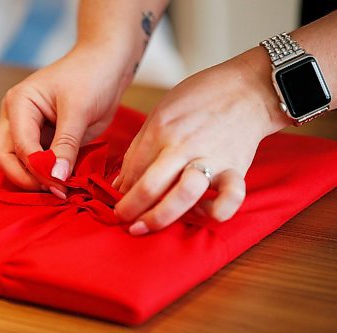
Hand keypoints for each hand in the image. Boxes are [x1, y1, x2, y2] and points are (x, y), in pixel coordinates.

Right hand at [0, 44, 130, 196]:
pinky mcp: (43, 139)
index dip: (37, 170)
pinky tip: (66, 183)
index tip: (61, 186)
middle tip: (57, 192)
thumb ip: (66, 144)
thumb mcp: (79, 110)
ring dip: (37, 180)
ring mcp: (28, 130)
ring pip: (18, 164)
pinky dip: (48, 175)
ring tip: (63, 190)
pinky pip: (38, 163)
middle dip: (27, 179)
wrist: (106, 65)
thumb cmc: (92, 77)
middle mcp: (16, 118)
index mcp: (18, 104)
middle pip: (6, 158)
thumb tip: (56, 178)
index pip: (19, 146)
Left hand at [113, 48, 290, 235]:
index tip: (117, 203)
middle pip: (148, 187)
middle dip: (128, 210)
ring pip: (182, 196)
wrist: (248, 87)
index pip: (132, 170)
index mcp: (161, 130)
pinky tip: (200, 212)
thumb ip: (140, 147)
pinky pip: (228, 199)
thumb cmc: (200, 97)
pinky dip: (213, 211)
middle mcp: (181, 146)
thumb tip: (121, 182)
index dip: (120, 192)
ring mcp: (209, 158)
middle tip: (122, 220)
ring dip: (159, 217)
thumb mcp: (161, 111)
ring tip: (147, 226)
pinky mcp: (235, 168)